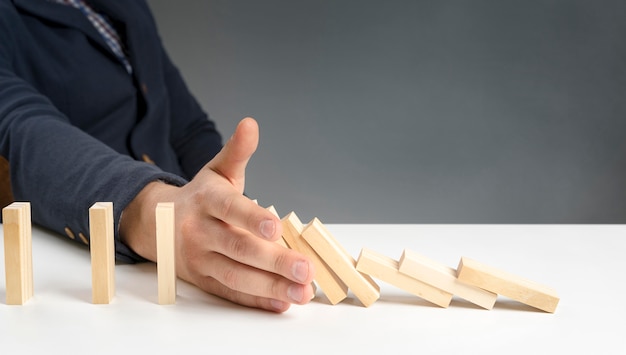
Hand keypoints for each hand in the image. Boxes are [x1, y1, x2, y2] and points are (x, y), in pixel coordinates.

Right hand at [119, 117, 314, 311]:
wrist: (157, 223)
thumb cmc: (200, 196)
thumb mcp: (216, 171)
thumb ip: (237, 151)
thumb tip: (251, 124)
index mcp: (206, 200)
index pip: (229, 209)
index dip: (251, 217)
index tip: (276, 226)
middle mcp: (200, 231)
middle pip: (237, 248)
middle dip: (273, 261)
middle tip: (305, 269)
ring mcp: (200, 259)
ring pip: (236, 275)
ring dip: (270, 286)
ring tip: (302, 292)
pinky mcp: (203, 280)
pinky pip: (231, 292)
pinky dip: (256, 300)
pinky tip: (282, 303)